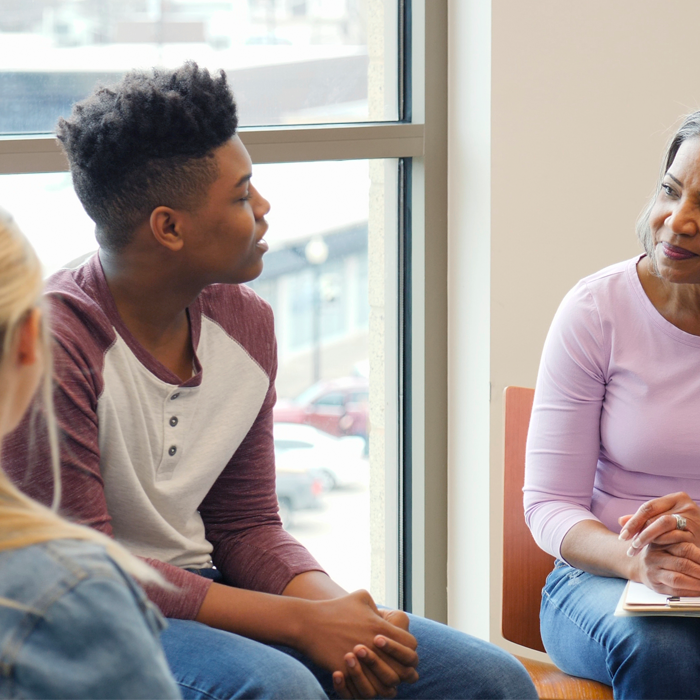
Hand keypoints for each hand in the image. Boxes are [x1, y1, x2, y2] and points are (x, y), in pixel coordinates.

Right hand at [299, 590, 417, 699]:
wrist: (308, 622)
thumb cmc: (335, 608)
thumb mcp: (361, 597)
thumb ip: (378, 607)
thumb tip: (386, 617)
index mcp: (380, 627)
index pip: (411, 646)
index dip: (408, 651)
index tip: (400, 653)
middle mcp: (374, 645)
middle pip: (404, 670)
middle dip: (404, 672)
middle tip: (396, 671)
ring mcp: (360, 660)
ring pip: (387, 685)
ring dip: (387, 684)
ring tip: (382, 680)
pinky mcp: (346, 671)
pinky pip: (364, 690)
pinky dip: (367, 689)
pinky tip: (365, 683)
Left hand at [618, 492, 699, 553]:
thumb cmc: (682, 528)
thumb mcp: (664, 518)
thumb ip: (645, 519)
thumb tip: (620, 520)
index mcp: (676, 498)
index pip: (648, 507)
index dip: (633, 521)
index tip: (622, 535)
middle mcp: (685, 505)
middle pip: (654, 516)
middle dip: (637, 532)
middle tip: (627, 545)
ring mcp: (693, 519)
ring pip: (663, 524)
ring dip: (646, 537)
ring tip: (636, 548)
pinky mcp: (696, 534)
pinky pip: (675, 537)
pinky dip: (662, 543)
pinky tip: (654, 550)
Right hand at [630, 541, 699, 596]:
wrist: (639, 565)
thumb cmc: (660, 554)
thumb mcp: (668, 543)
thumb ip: (684, 547)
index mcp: (661, 543)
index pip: (685, 548)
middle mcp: (655, 557)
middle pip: (683, 564)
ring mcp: (653, 572)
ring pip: (678, 579)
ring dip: (697, 583)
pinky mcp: (655, 586)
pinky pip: (675, 591)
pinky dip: (690, 592)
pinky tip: (698, 590)